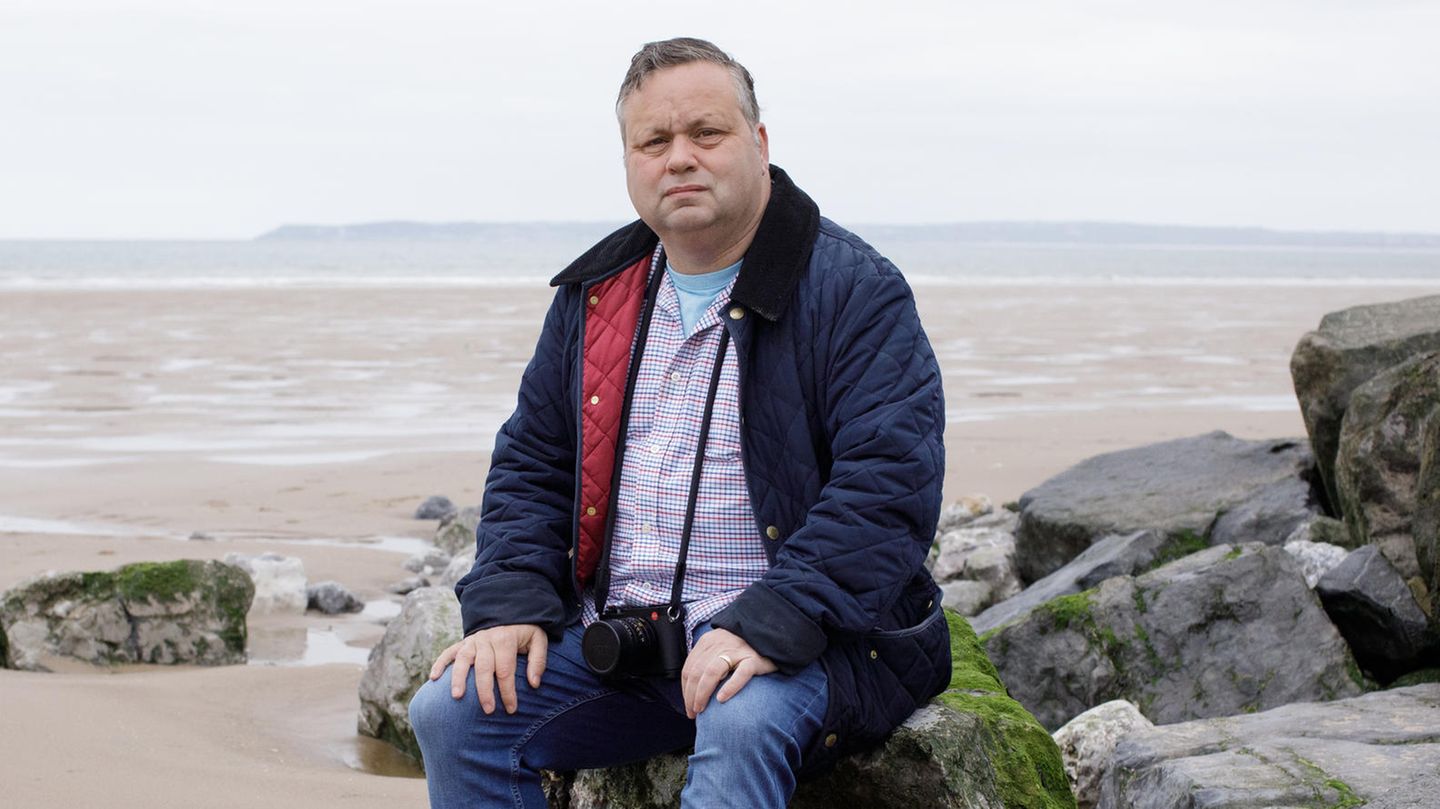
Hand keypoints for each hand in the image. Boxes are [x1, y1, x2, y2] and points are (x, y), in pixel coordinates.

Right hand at [428, 624, 548, 714]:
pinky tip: (434, 678)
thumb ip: (538, 661)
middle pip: (484, 667)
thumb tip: (534, 684)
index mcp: (505, 639)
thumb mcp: (538, 640)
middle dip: (485, 691)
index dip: (508, 692)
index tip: (511, 709)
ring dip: (459, 678)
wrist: (510, 613)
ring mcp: (472, 640)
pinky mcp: (463, 642)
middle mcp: (486, 639)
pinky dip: (440, 663)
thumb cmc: (525, 633)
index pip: (505, 670)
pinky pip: (449, 652)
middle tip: (488, 710)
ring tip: (457, 696)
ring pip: (463, 659)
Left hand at [680, 627, 776, 718]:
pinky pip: (740, 674)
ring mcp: (737, 651)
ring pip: (712, 673)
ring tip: (701, 709)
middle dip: (690, 696)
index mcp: (708, 642)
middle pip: (697, 672)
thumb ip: (707, 661)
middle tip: (693, 712)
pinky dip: (730, 687)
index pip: (689, 668)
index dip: (685, 690)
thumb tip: (692, 687)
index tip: (688, 705)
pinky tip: (722, 699)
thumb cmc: (743, 648)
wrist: (770, 635)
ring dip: (702, 694)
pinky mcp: (753, 659)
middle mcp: (720, 644)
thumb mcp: (720, 647)